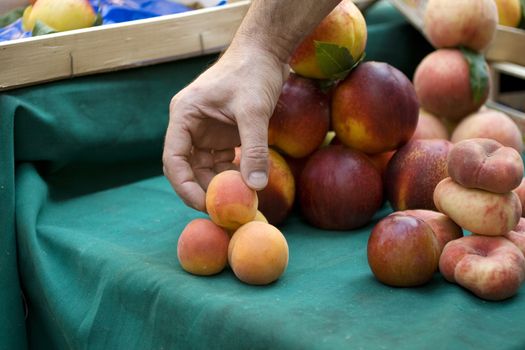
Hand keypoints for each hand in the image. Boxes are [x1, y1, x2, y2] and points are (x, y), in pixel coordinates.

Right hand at [163, 46, 288, 210]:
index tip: (203, 205)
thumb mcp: (253, 111)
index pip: (174, 159)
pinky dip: (233, 174)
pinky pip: (222, 162)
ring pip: (206, 168)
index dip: (184, 186)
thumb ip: (254, 150)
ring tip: (241, 198)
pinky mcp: (222, 135)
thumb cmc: (253, 72)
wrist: (266, 52)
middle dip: (205, 189)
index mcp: (184, 116)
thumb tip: (255, 186)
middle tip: (226, 210)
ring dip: (221, 184)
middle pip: (188, 168)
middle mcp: (190, 126)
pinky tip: (248, 182)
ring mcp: (206, 131)